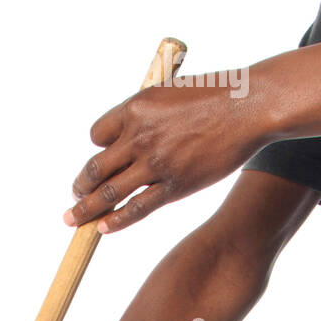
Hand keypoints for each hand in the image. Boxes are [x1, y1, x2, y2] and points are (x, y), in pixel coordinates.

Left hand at [64, 77, 265, 232]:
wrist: (248, 108)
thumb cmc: (213, 95)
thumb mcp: (168, 92)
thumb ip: (144, 113)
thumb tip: (125, 133)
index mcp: (135, 108)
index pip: (97, 135)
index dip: (97, 147)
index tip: (102, 155)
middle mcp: (140, 137)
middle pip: (94, 168)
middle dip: (80, 186)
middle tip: (74, 196)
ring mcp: (155, 164)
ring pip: (108, 193)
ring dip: (85, 209)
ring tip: (72, 220)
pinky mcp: (174, 186)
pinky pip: (136, 209)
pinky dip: (115, 221)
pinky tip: (103, 229)